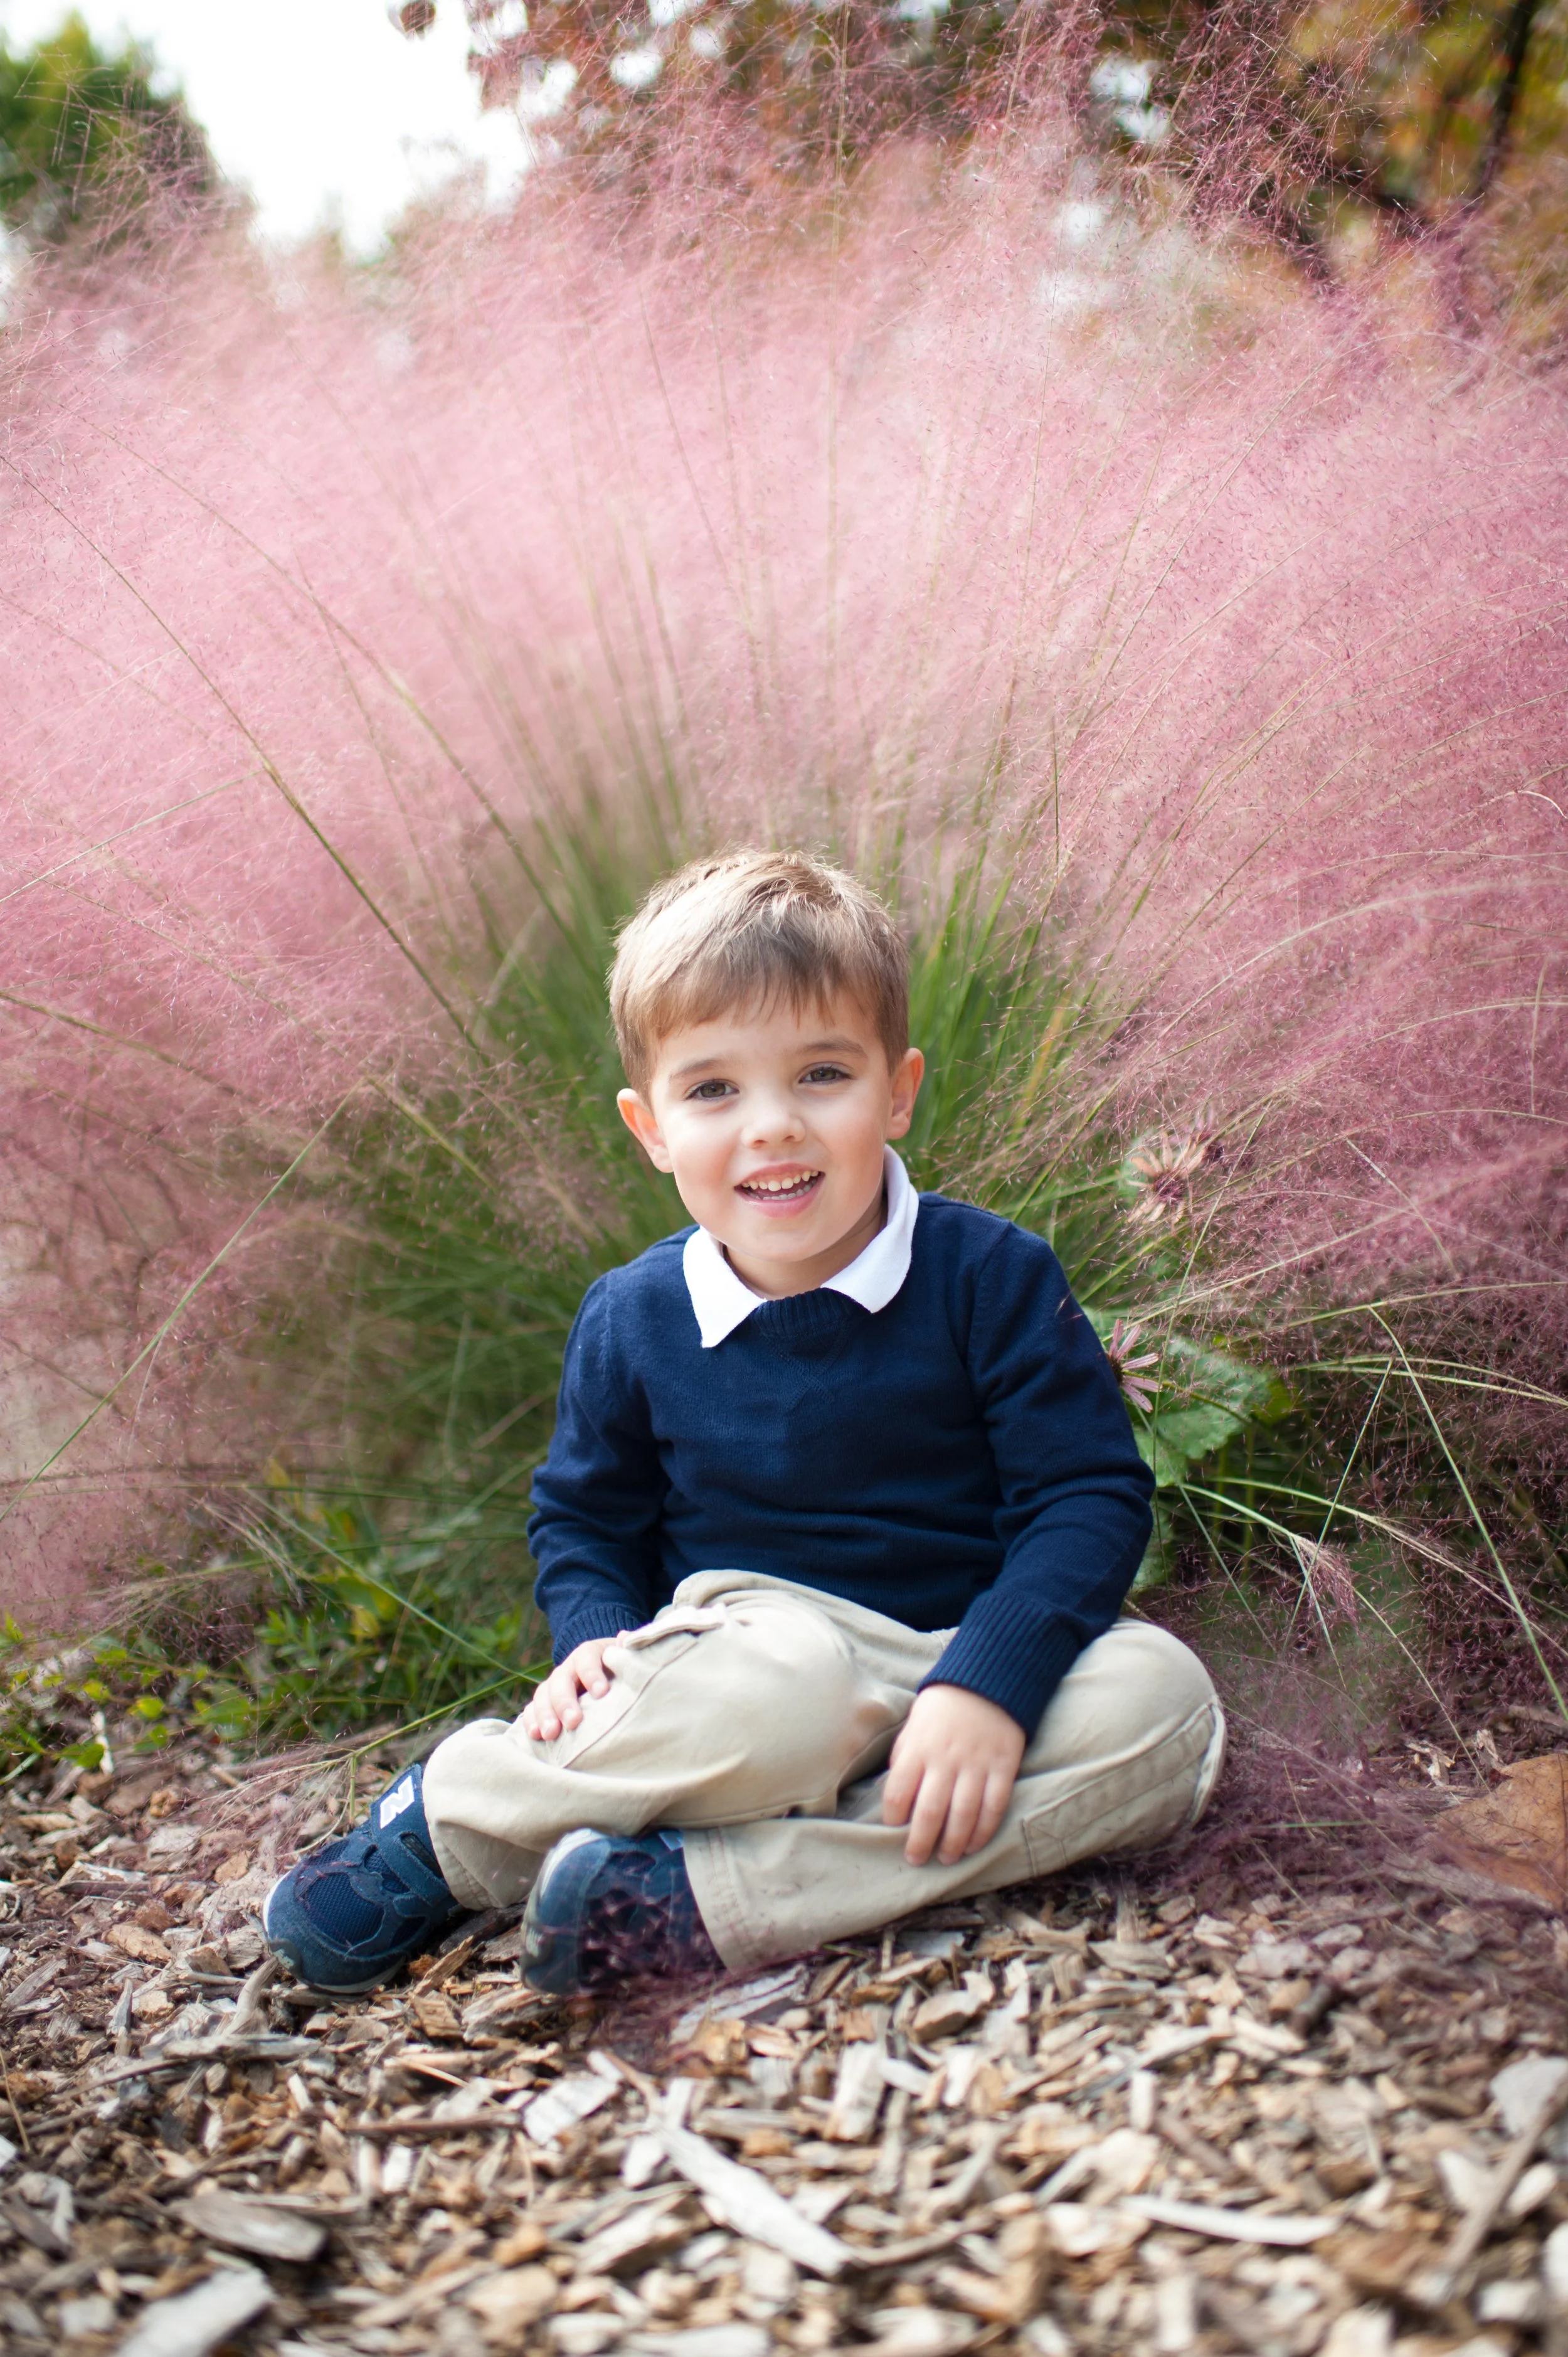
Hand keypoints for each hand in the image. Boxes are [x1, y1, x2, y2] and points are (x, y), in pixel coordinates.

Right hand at [521, 1636, 622, 1740]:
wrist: (602, 1674)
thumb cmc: (618, 1670)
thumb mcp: (625, 1657)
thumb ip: (628, 1650)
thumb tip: (626, 1638)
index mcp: (588, 1654)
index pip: (586, 1658)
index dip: (592, 1673)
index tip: (601, 1693)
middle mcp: (567, 1669)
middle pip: (561, 1681)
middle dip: (565, 1702)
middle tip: (573, 1722)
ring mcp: (553, 1686)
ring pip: (543, 1695)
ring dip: (545, 1715)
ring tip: (551, 1734)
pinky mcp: (545, 1704)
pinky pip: (532, 1709)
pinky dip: (531, 1721)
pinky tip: (535, 1736)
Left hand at [882, 1684, 1025, 1866]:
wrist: (986, 1682)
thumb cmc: (941, 1708)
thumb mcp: (912, 1727)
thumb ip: (904, 1760)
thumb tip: (897, 1799)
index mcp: (917, 1748)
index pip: (897, 1793)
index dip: (892, 1819)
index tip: (894, 1831)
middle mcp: (945, 1759)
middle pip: (929, 1812)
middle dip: (920, 1843)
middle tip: (916, 1859)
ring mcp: (976, 1764)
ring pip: (963, 1815)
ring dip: (952, 1844)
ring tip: (946, 1859)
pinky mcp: (1003, 1767)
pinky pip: (994, 1807)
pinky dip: (983, 1831)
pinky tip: (973, 1845)